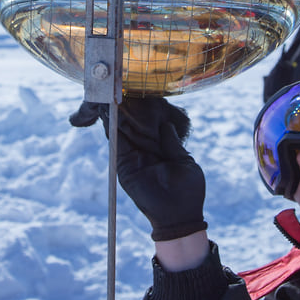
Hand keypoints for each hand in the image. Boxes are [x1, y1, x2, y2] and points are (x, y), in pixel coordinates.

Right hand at [69, 97, 206, 241]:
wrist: (181, 216)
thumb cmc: (188, 191)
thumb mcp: (183, 160)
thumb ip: (171, 142)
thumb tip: (166, 123)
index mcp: (156, 147)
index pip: (144, 123)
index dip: (139, 108)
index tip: (136, 89)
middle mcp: (141, 150)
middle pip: (128, 123)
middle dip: (124, 105)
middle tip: (117, 82)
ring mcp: (131, 157)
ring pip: (119, 130)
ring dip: (115, 112)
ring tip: (111, 90)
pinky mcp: (124, 166)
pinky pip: (116, 143)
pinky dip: (112, 127)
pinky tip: (111, 110)